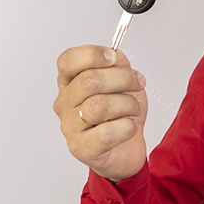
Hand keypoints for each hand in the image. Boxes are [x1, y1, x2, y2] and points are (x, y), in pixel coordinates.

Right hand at [53, 45, 148, 181]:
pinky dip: (127, 127)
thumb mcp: (123, 83)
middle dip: (123, 78)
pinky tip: (128, 127)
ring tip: (133, 110)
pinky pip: (108, 132)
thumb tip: (116, 56)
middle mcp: (65, 103)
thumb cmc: (120, 114)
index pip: (67, 61)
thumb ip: (117, 65)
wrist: (127, 148)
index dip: (92, 55)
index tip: (113, 57)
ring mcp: (70, 127)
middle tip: (138, 83)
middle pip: (89, 80)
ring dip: (128, 104)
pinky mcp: (82, 148)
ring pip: (100, 106)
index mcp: (70, 82)